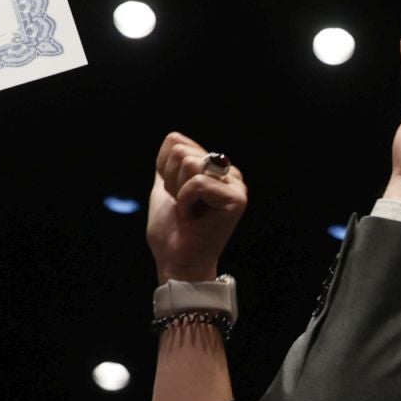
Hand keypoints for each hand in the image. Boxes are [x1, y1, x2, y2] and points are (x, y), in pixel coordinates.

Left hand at [148, 132, 247, 283]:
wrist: (177, 261)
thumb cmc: (171, 231)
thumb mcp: (166, 187)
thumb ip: (171, 163)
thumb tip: (174, 139)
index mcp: (214, 168)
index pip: (176, 141)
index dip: (163, 169)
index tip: (174, 195)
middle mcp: (230, 174)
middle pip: (182, 152)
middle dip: (171, 182)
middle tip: (183, 207)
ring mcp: (236, 186)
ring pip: (190, 163)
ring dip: (179, 192)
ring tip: (189, 213)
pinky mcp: (237, 200)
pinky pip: (198, 183)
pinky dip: (186, 202)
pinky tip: (193, 219)